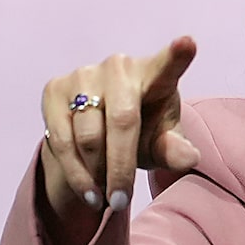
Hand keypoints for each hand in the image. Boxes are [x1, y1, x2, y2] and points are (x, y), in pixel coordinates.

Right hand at [38, 38, 201, 244]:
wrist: (97, 130)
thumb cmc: (141, 133)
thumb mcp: (161, 144)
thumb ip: (173, 150)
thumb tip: (190, 158)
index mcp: (154, 75)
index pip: (167, 67)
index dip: (177, 55)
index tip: (188, 43)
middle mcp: (118, 67)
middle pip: (122, 121)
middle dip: (120, 168)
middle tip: (121, 201)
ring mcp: (83, 74)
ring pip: (88, 137)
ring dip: (97, 174)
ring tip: (107, 197)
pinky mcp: (55, 88)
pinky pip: (61, 140)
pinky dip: (76, 174)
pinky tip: (88, 192)